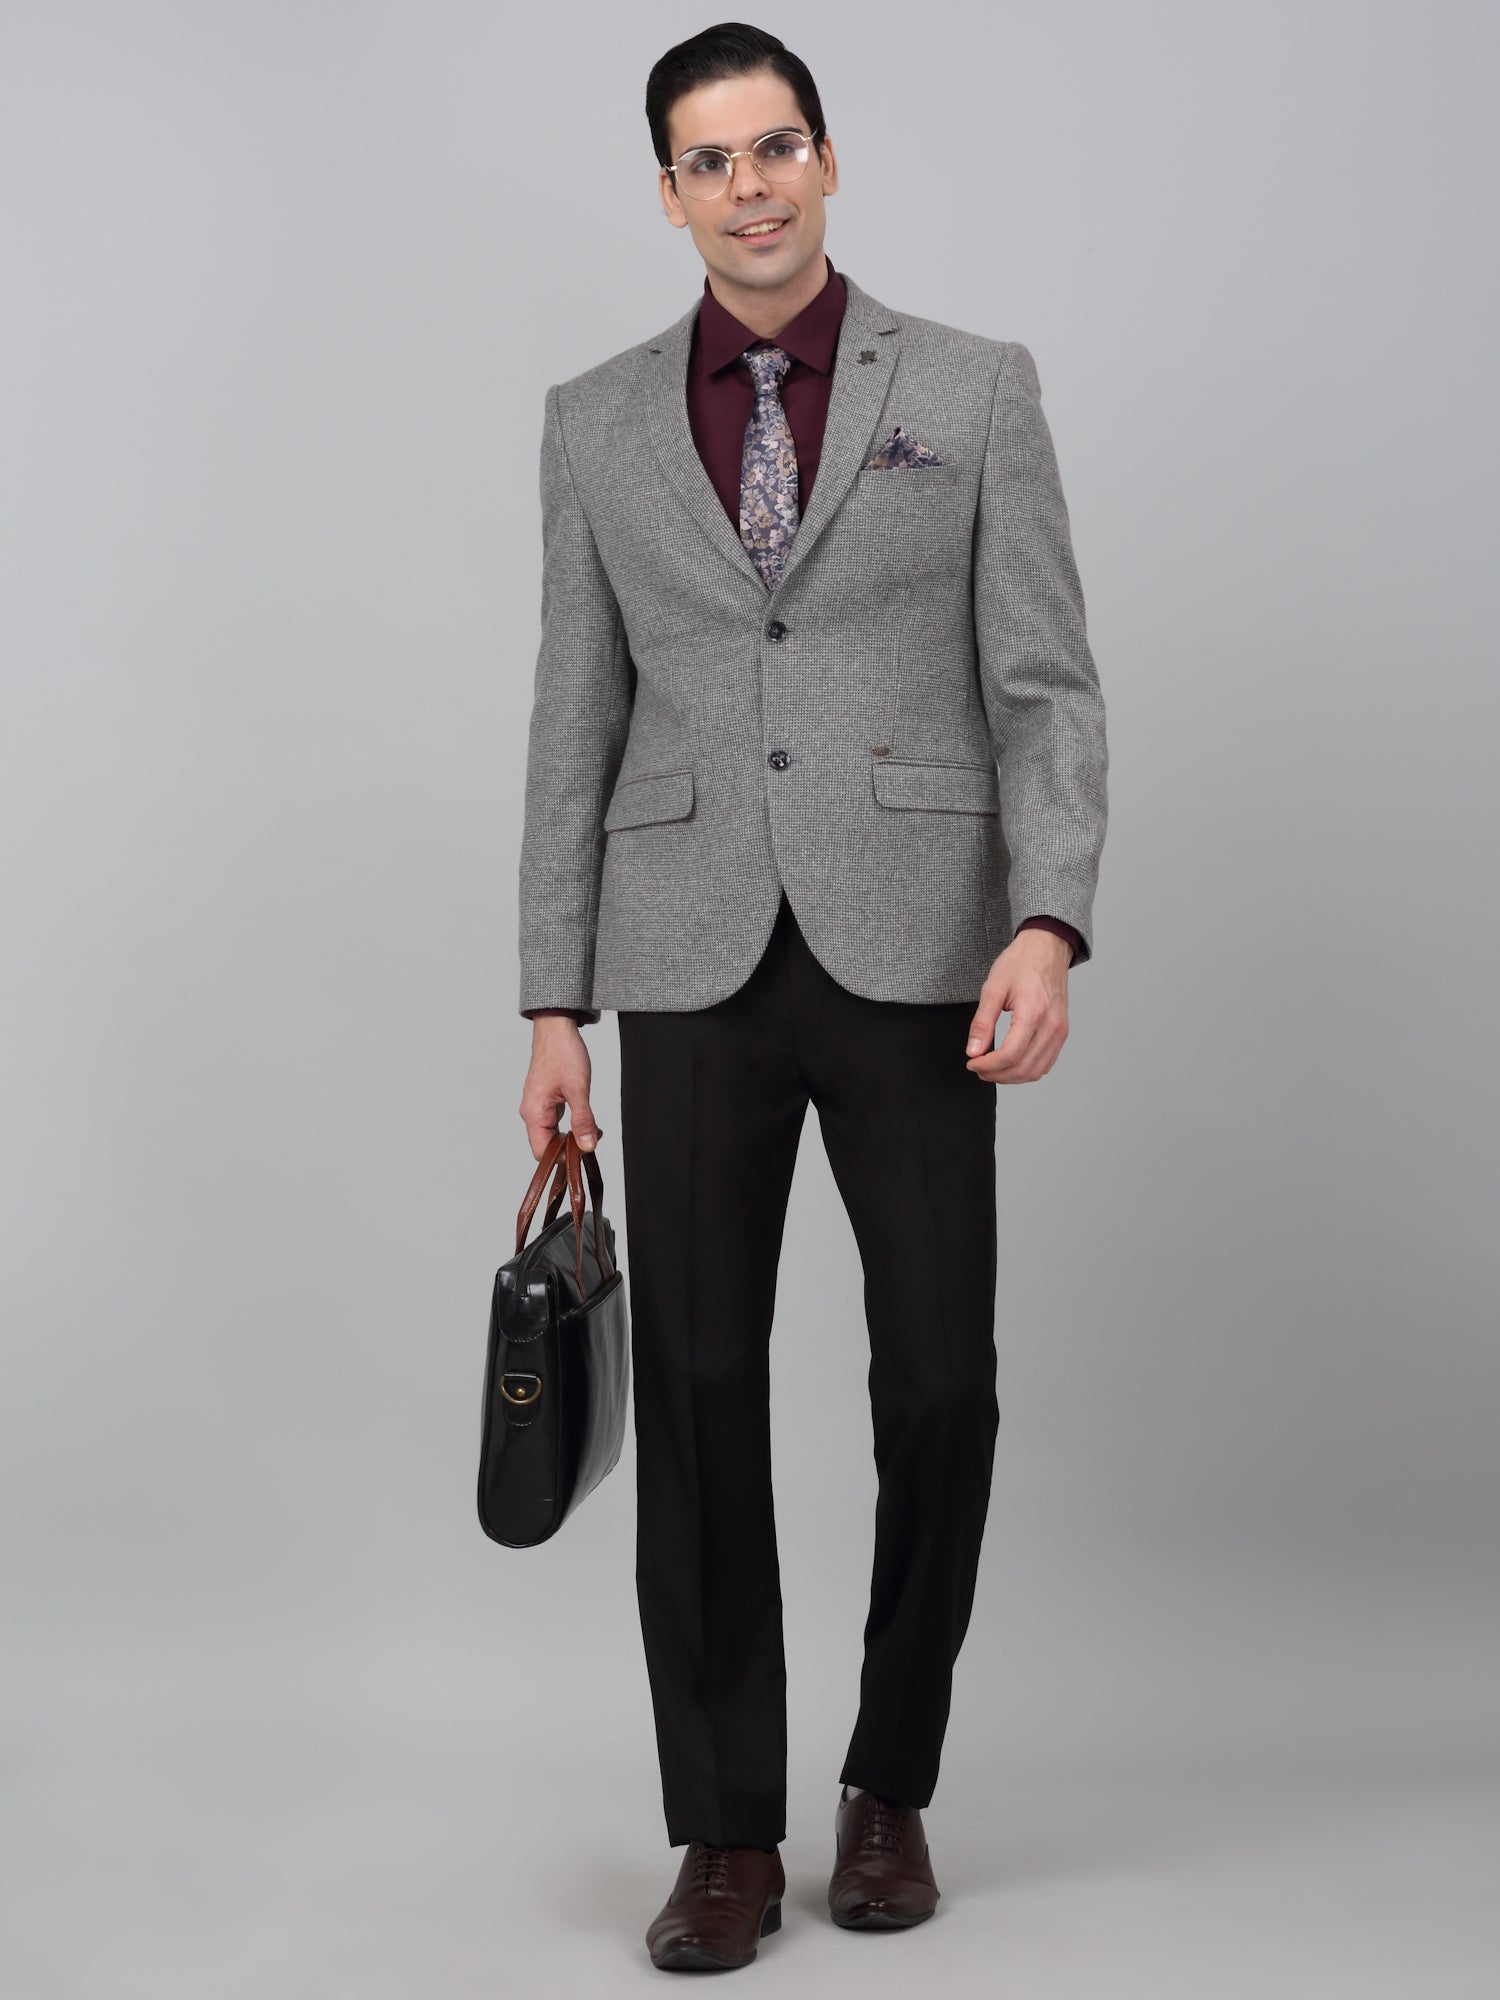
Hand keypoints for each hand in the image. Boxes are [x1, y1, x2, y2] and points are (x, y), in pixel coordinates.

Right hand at [519, 1016, 603, 1158]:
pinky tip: (587, 1121)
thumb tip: (587, 1146)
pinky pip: (556, 1122)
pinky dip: (571, 1125)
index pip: (542, 1152)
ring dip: (572, 1136)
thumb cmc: (563, 1053)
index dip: (563, 1158)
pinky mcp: (546, 1101)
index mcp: (533, 1113)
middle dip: (571, 1148)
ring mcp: (538, 1107)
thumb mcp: (578, 1089)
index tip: (584, 1152)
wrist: (557, 1028)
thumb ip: (583, 1120)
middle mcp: (531, 1113)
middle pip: (547, 1146)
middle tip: (594, 1139)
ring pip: (553, 1134)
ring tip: (594, 1130)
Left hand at [964, 927, 1070, 1083]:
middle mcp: (1051, 1025)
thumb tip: (974, 1051)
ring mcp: (1060, 1031)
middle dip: (996, 1074)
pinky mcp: (1061, 1033)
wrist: (1046, 949)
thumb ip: (982, 1023)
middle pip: (1023, 1068)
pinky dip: (1026, 1070)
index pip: (1010, 1054)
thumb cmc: (1021, 963)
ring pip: (1036, 1071)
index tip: (972, 1063)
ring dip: (1011, 1077)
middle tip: (977, 1067)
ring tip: (991, 1068)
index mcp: (1033, 1012)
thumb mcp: (992, 988)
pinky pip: (1045, 1063)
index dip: (988, 1065)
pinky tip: (1010, 1064)